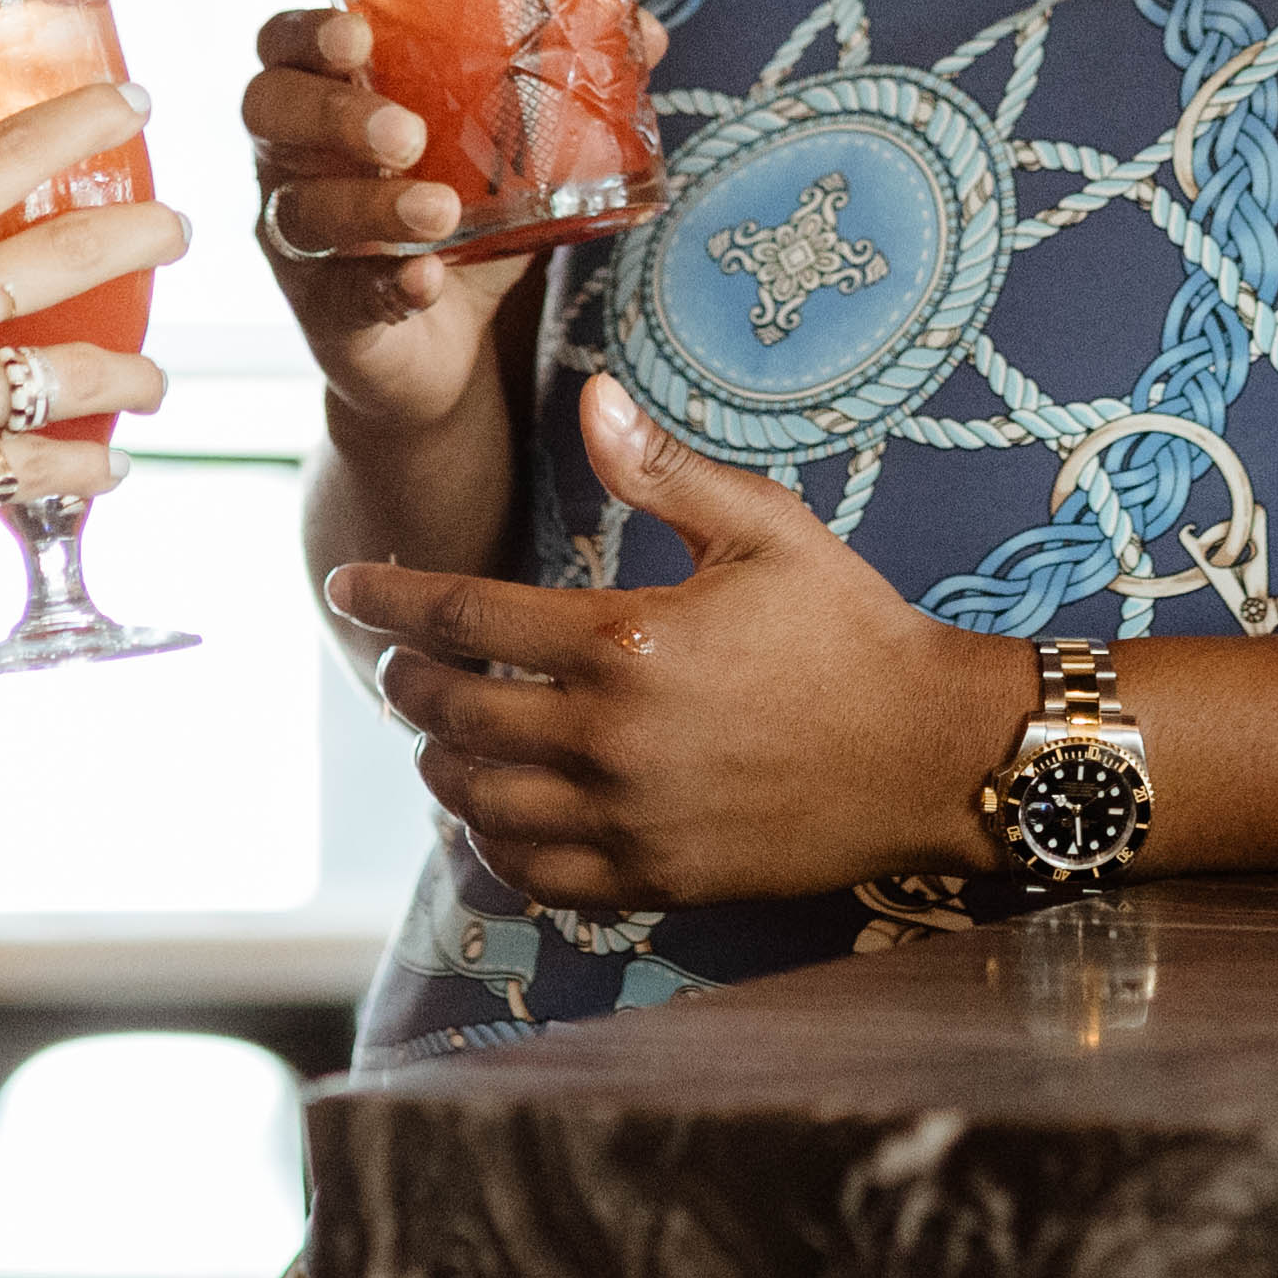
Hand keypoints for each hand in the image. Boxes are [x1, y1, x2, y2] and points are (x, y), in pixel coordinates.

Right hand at [0, 80, 178, 598]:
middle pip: (73, 254)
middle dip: (147, 236)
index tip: (134, 106)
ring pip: (82, 375)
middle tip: (177, 232)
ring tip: (153, 381)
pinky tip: (111, 463)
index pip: (2, 158)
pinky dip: (91, 467)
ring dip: (137, 376)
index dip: (83, 124)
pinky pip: (48, 465)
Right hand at [241, 0, 532, 438]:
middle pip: (270, 111)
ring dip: (369, 204)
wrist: (451, 351)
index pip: (285, 44)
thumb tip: (644, 30)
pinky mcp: (324, 311)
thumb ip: (562, 91)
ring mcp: (299, 239)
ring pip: (302, 209)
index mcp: (331, 98)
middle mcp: (295, 160)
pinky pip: (341, 293)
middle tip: (407, 132)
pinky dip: (387, 285)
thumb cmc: (464, 219)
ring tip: (438, 212)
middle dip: (334, 113)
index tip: (358, 35)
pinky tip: (428, 282)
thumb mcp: (511, 153)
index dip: (308, 33)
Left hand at [322, 380, 1018, 910]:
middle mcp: (610, 738)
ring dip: (438, 763)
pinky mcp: (653, 878)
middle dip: (406, 679)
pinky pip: (534, 874)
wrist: (931, 754)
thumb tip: (593, 399)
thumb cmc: (852, 630)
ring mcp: (627, 819)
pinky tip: (493, 812)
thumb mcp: (765, 529)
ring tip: (439, 733)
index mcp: (625, 642)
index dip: (388, 597)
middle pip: (451, 714)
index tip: (347, 586)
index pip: (462, 617)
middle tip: (398, 660)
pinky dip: (492, 843)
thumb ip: (663, 471)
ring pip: (477, 802)